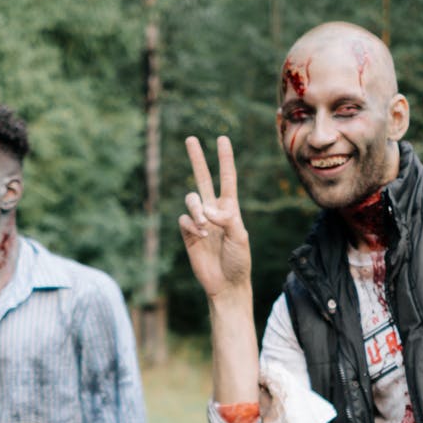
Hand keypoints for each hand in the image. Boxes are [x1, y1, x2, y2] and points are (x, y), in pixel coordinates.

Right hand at [178, 136, 252, 300]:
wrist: (226, 283)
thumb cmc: (238, 261)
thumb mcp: (239, 237)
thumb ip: (226, 219)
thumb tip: (207, 209)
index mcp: (230, 208)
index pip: (227, 177)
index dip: (225, 158)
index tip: (222, 139)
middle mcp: (214, 210)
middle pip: (203, 178)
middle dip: (197, 159)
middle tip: (190, 139)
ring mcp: (200, 221)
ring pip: (190, 199)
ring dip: (196, 209)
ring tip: (205, 226)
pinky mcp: (188, 233)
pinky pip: (183, 219)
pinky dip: (191, 225)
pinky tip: (199, 236)